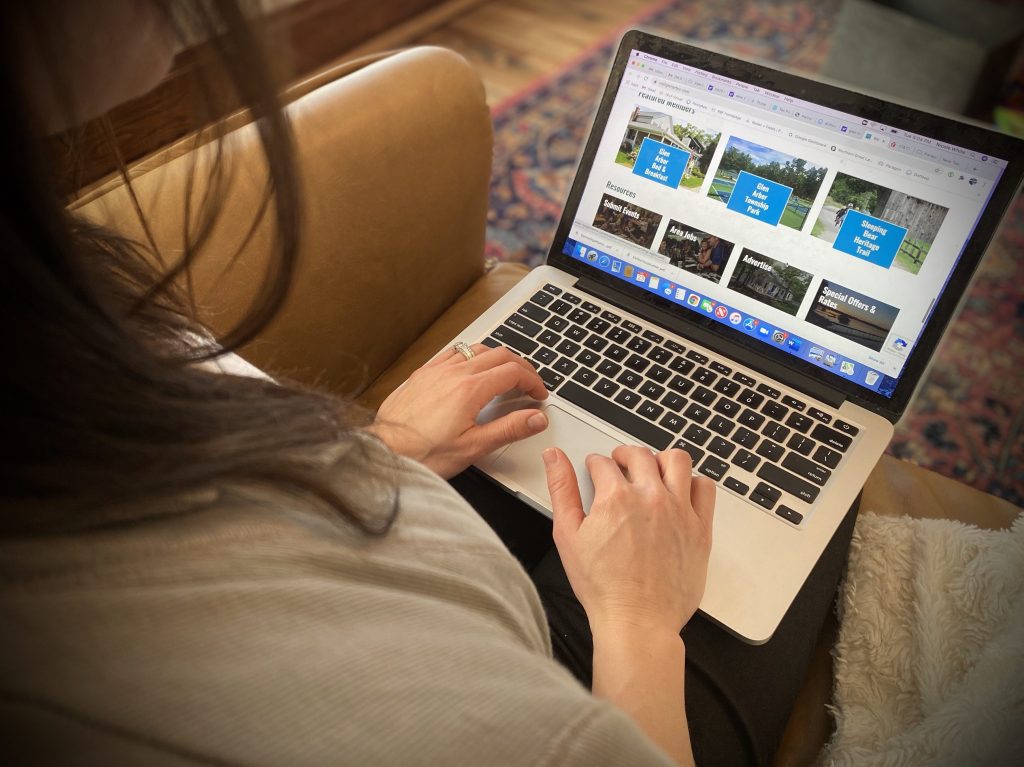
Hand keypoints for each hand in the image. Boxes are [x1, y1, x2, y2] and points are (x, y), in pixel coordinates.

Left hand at [370, 344, 548, 477]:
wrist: (385, 451)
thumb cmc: (423, 454)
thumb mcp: (473, 447)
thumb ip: (509, 429)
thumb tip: (536, 418)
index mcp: (470, 389)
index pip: (513, 372)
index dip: (532, 381)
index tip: (538, 394)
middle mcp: (453, 373)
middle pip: (499, 354)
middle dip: (520, 367)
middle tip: (529, 384)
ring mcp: (436, 370)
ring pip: (477, 349)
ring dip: (497, 358)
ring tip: (505, 375)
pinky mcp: (422, 374)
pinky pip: (453, 353)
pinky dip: (471, 356)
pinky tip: (471, 369)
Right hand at [543, 445, 714, 635]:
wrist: (637, 622)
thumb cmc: (603, 587)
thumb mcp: (568, 535)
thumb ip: (561, 490)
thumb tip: (553, 457)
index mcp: (616, 498)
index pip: (603, 462)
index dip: (595, 464)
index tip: (595, 470)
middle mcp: (650, 498)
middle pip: (639, 455)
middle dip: (624, 455)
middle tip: (619, 466)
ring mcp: (679, 511)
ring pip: (677, 461)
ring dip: (661, 460)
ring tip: (652, 471)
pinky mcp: (700, 528)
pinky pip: (705, 488)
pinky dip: (693, 483)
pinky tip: (681, 492)